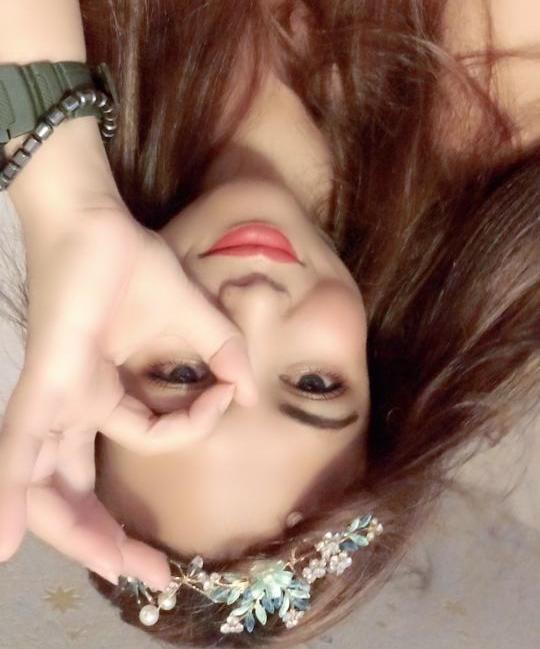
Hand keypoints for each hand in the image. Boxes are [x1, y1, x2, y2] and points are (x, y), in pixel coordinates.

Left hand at [0, 208, 256, 589]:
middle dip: (114, 536)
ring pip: (48, 486)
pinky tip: (4, 543)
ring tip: (118, 571)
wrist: (96, 222)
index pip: (150, 437)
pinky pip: (18, 450)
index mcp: (104, 394)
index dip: (196, 426)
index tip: (228, 395)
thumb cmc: (134, 264)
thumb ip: (222, 355)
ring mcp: (53, 401)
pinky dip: (8, 494)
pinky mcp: (44, 386)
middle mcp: (72, 409)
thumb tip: (250, 393)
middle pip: (78, 491)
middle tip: (153, 574)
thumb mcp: (193, 319)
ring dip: (78, 534)